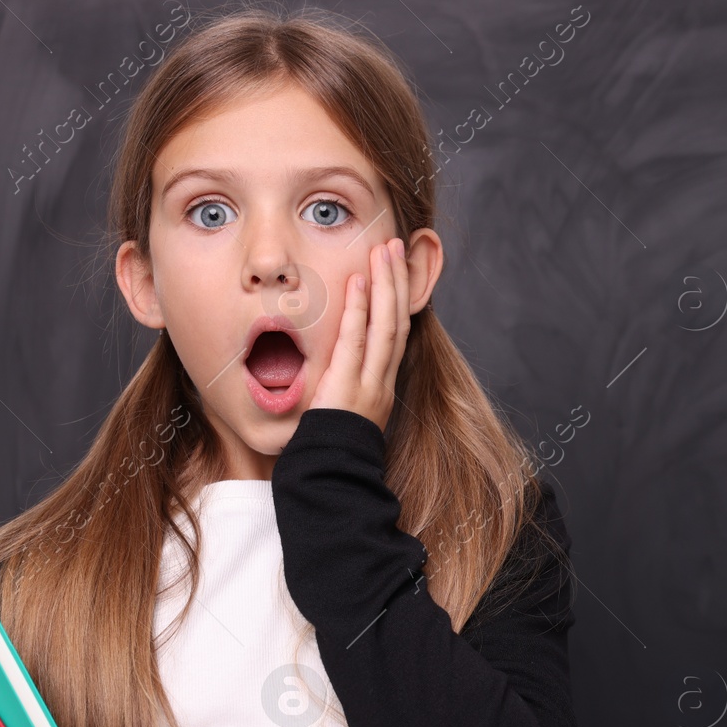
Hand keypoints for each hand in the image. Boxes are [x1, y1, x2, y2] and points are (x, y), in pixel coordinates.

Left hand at [308, 236, 410, 435]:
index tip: (395, 269)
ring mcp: (368, 384)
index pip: (396, 334)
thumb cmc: (329, 450)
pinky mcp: (347, 387)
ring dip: (385, 285)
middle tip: (395, 246)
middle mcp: (381, 382)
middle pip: (398, 322)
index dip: (398, 299)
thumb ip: (340, 387)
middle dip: (397, 282)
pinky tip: (358, 282)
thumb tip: (328, 366)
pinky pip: (355, 342)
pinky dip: (358, 310)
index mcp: (381, 386)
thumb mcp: (341, 413)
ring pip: (386, 326)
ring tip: (383, 251)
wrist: (330, 479)